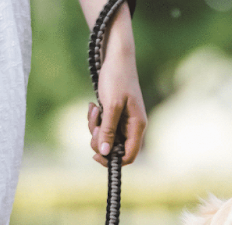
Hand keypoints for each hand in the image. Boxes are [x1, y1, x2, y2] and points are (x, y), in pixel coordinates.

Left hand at [81, 0, 145, 165]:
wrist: (116, 58)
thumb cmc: (117, 79)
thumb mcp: (111, 106)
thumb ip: (108, 130)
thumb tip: (105, 153)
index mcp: (138, 126)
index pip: (129, 156)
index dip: (113, 160)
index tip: (96, 156)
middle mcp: (132, 127)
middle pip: (115, 148)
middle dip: (100, 139)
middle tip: (95, 123)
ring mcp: (123, 121)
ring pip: (107, 138)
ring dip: (95, 127)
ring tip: (93, 109)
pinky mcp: (115, 115)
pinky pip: (103, 127)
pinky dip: (95, 120)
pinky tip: (93, 105)